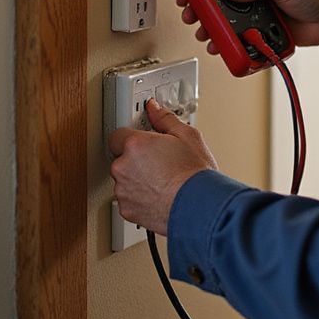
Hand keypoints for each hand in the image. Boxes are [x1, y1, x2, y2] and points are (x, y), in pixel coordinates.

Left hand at [108, 99, 217, 235]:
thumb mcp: (188, 137)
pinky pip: (128, 199)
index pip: (118, 135)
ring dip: (137, 179)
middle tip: (160, 161)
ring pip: (124, 180)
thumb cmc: (195, 175)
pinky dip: (139, 197)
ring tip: (162, 180)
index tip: (145, 141)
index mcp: (135, 144)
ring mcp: (123, 190)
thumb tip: (154, 108)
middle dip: (137, 159)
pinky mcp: (127, 210)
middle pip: (121, 158)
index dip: (133, 138)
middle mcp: (123, 167)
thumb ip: (165, 119)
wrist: (200, 208)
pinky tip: (159, 194)